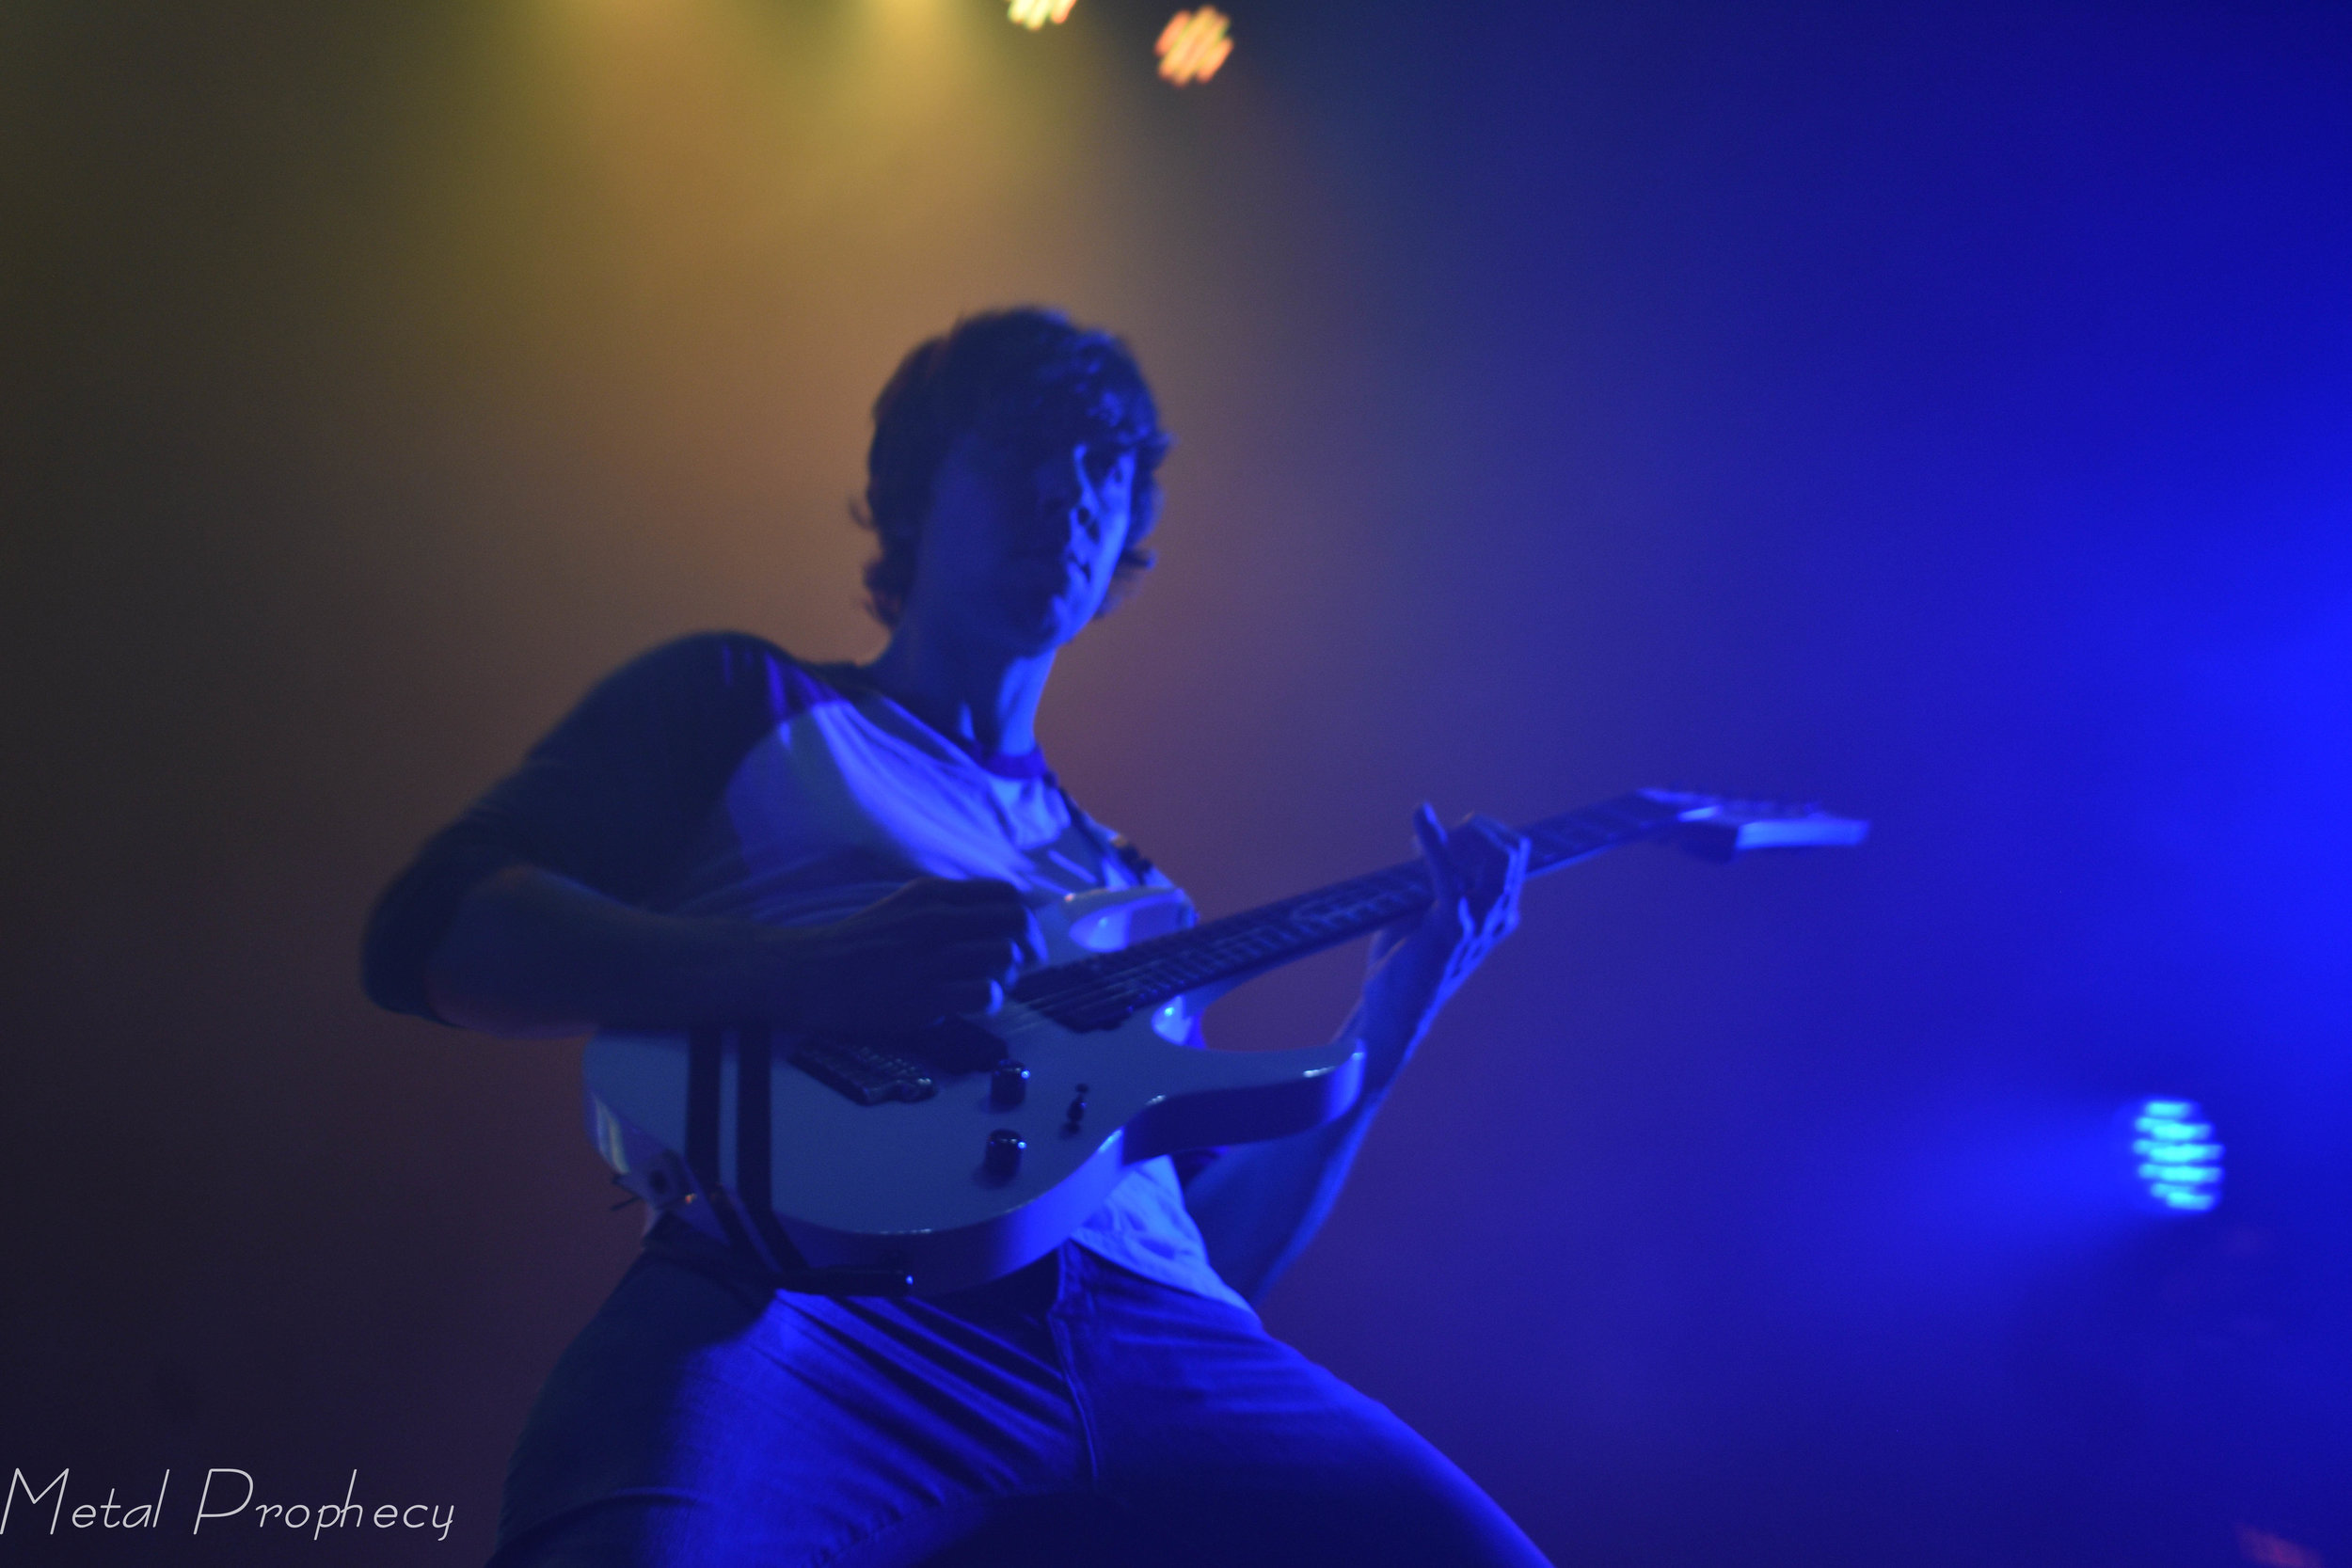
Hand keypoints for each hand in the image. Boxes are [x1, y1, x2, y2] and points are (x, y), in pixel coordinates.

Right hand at [760, 877, 1042, 1034]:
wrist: (809, 973)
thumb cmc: (860, 943)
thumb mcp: (904, 906)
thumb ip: (949, 907)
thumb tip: (1000, 920)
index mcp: (933, 894)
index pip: (1007, 894)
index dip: (1023, 919)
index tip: (1019, 939)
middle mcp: (936, 919)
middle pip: (1017, 923)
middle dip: (1029, 948)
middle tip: (1020, 968)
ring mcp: (930, 958)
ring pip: (1006, 957)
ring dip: (1009, 978)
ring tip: (990, 987)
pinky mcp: (924, 996)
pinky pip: (985, 994)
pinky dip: (989, 1002)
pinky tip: (971, 1005)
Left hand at [1367, 805, 1529, 1026]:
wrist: (1392, 1010)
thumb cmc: (1405, 960)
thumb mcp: (1423, 910)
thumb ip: (1433, 876)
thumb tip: (1430, 835)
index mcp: (1498, 915)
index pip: (1513, 857)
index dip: (1483, 834)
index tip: (1447, 834)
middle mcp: (1497, 918)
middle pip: (1513, 852)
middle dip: (1480, 829)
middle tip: (1444, 833)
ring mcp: (1479, 924)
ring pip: (1498, 858)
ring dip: (1464, 834)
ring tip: (1425, 830)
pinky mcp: (1451, 927)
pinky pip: (1448, 872)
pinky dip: (1433, 839)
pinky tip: (1420, 817)